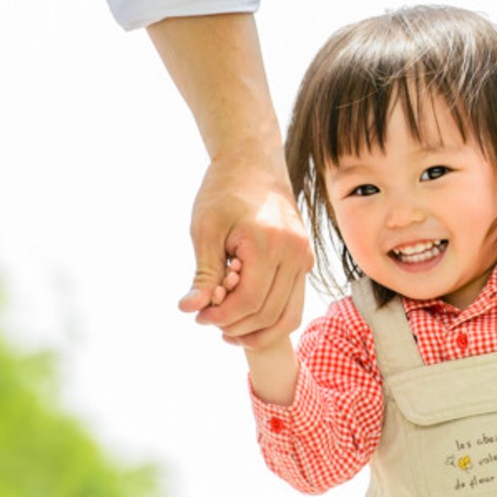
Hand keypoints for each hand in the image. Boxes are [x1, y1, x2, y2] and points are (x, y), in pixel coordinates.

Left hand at [179, 150, 312, 349]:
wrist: (254, 165)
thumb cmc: (225, 192)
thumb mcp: (206, 230)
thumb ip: (204, 273)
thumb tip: (190, 309)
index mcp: (270, 244)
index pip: (250, 300)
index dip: (222, 316)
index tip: (197, 315)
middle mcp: (296, 254)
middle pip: (270, 313)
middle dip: (236, 326)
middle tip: (206, 320)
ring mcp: (305, 258)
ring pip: (289, 315)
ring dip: (258, 331)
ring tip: (227, 330)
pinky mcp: (305, 260)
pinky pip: (293, 302)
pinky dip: (271, 318)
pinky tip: (245, 317)